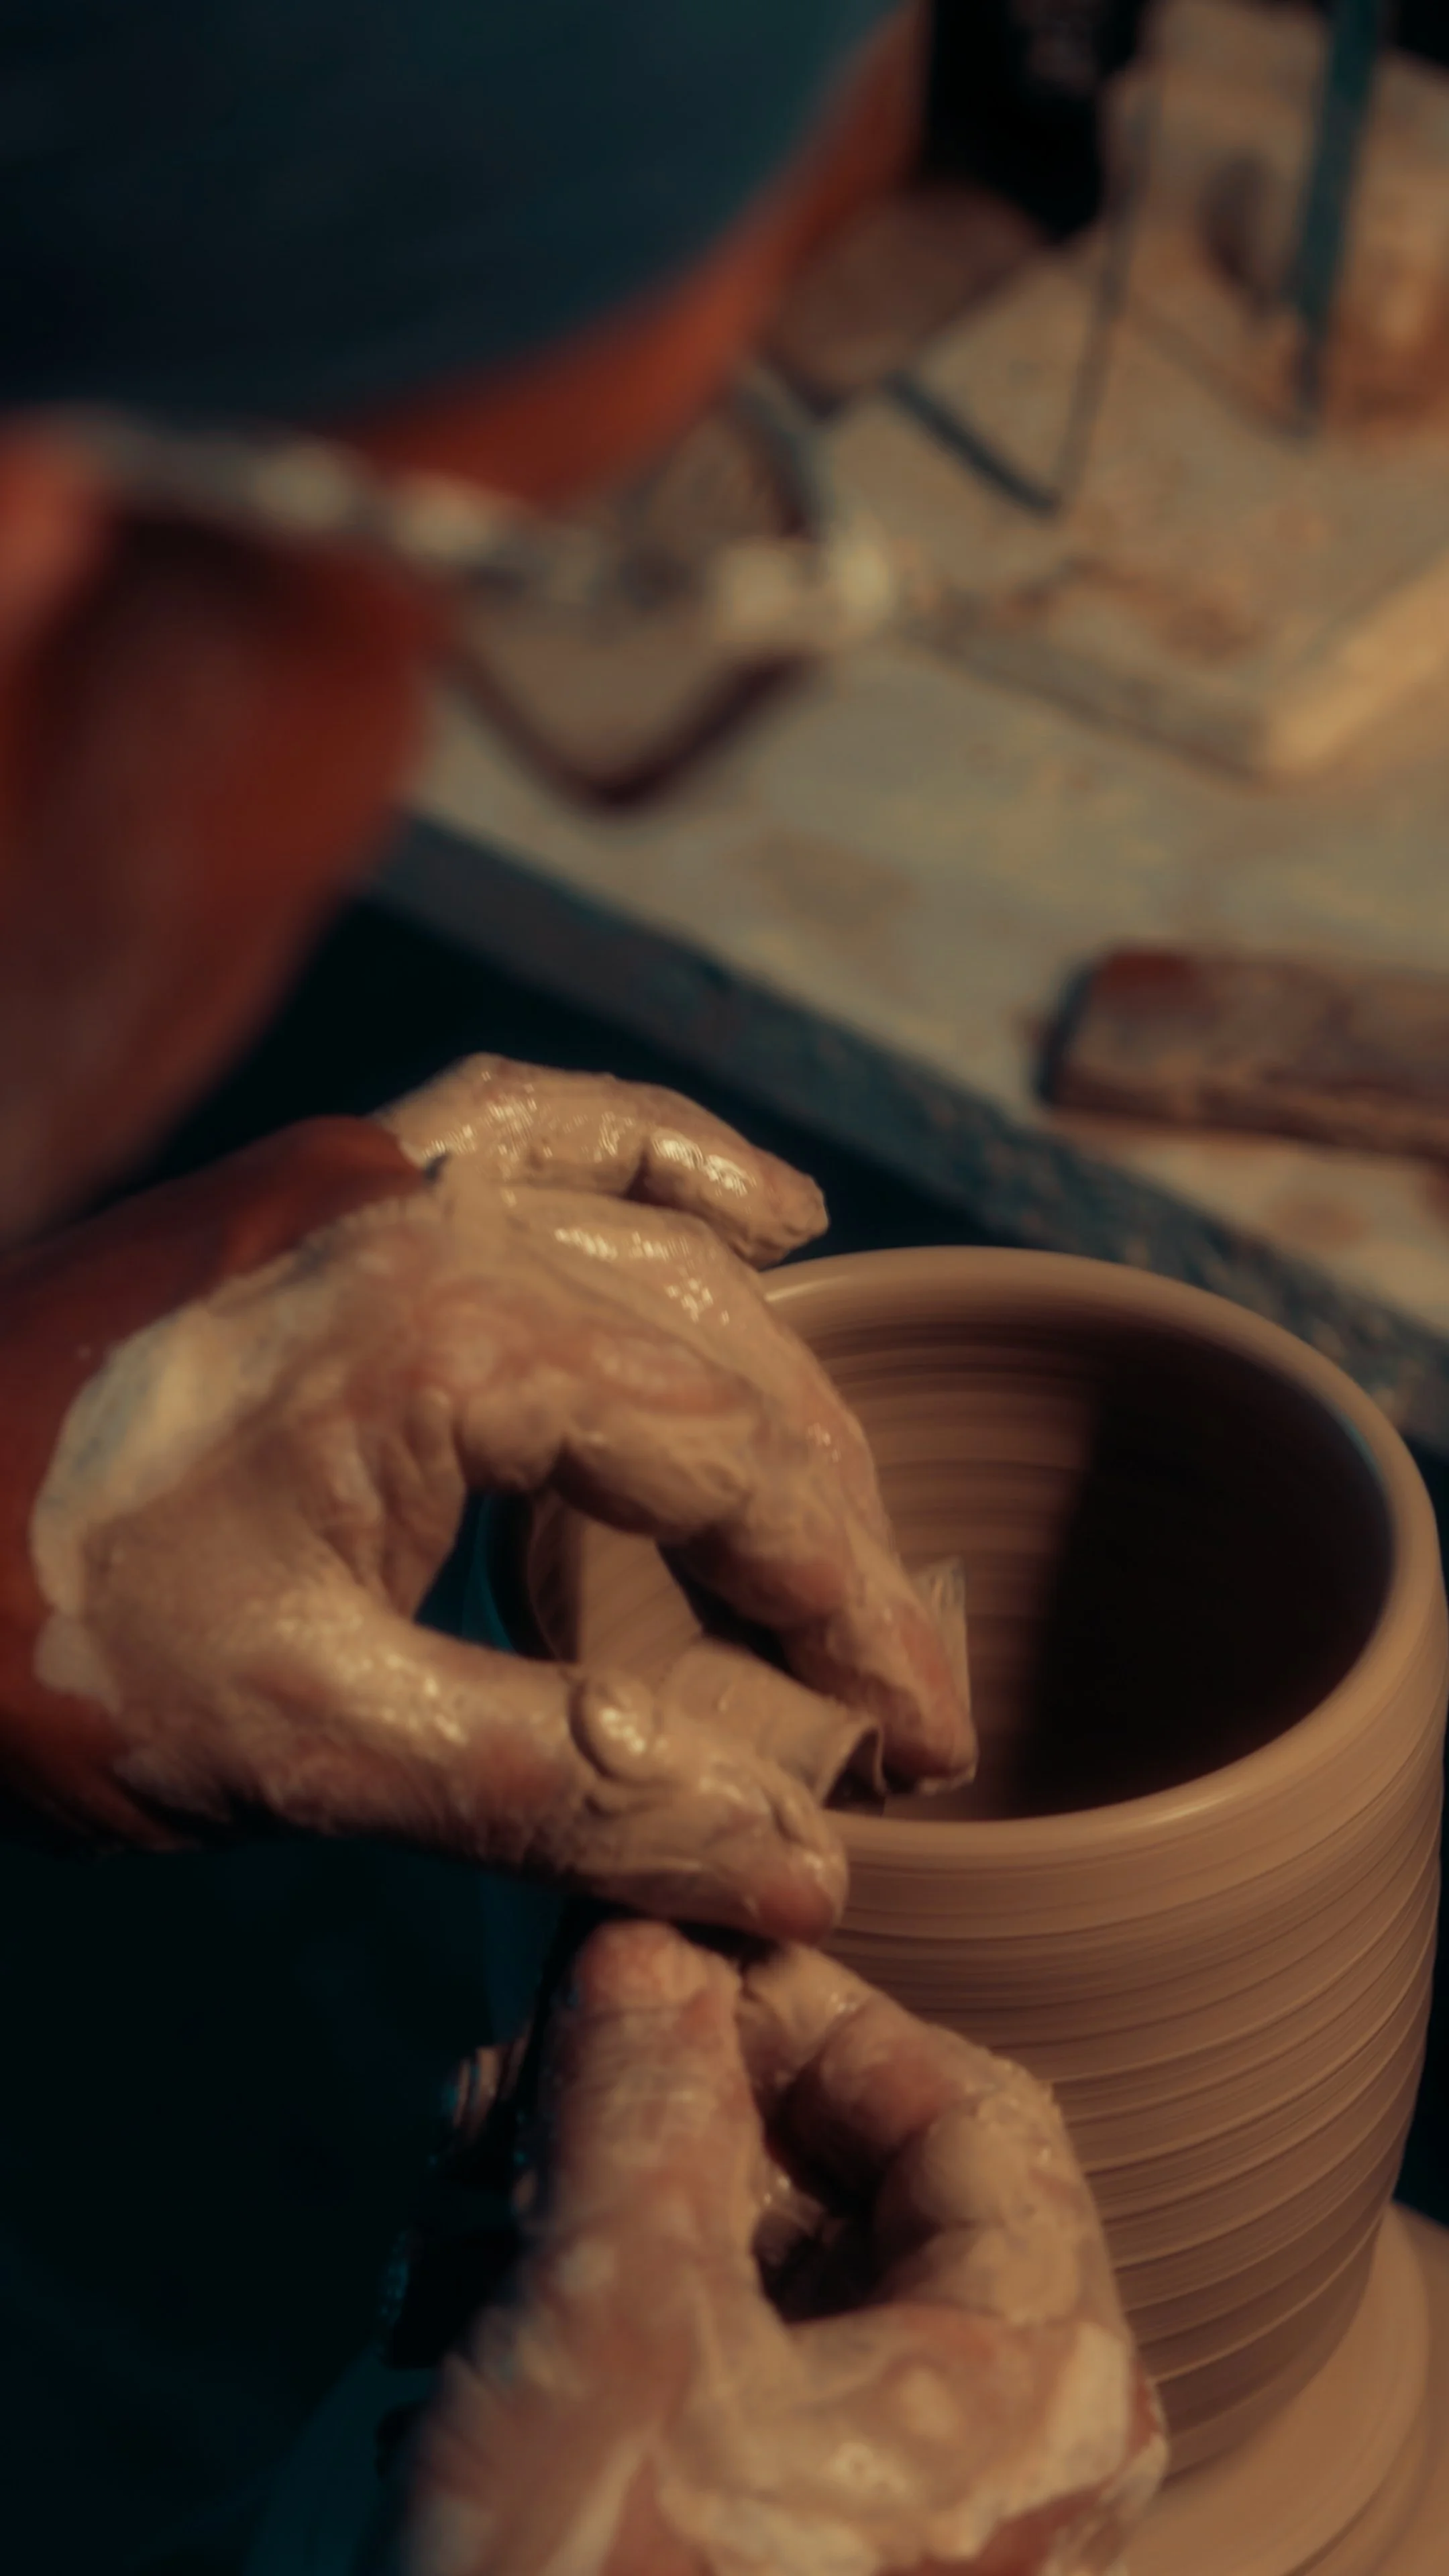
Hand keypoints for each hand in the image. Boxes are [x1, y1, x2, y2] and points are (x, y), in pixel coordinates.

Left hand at [10, 1062, 968, 1930]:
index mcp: (445, 1333)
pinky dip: (656, 1163)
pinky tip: (755, 1212)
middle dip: (823, 1521)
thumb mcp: (312, 1746)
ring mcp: (369, 1173)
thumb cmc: (27, 1640)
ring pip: (651, 1247)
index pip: (734, 1464)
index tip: (913, 1733)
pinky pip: (531, 1127)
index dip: (845, 1609)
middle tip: (887, 1676)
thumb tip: (790, 1866)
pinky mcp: (319, 1183)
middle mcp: (430, 1207)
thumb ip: (570, 1787)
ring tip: (848, 1500)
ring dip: (766, 1372)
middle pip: (717, 1355)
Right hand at [385, 1921, 1165, 2575]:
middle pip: (854, 2186)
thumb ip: (638, 2096)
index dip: (804, 2017)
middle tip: (515, 2093)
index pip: (965, 2105)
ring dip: (605, 2208)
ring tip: (457, 2210)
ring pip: (763, 2274)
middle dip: (666, 2120)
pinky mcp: (785, 2562)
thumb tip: (645, 1945)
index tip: (650, 1979)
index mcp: (1037, 2381)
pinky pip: (715, 2380)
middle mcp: (998, 2450)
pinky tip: (460, 2312)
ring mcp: (897, 2523)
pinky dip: (599, 2316)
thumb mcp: (612, 2319)